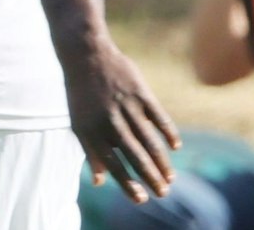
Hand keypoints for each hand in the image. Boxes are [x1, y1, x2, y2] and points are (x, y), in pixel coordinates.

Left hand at [61, 37, 180, 201]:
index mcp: (92, 130)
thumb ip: (90, 152)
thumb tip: (99, 182)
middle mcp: (109, 120)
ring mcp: (126, 106)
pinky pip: (159, 117)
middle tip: (164, 193)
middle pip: (134, 155)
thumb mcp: (78, 123)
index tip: (141, 199)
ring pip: (149, 140)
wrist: (85, 55)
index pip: (112, 163)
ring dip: (162, 161)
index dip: (127, 183)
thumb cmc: (82, 95)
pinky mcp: (140, 92)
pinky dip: (169, 132)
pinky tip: (175, 147)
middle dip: (150, 177)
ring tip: (170, 177)